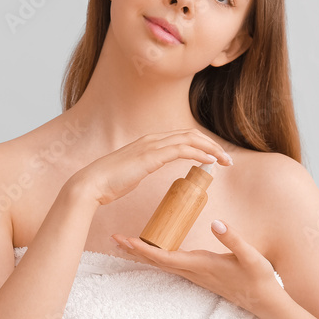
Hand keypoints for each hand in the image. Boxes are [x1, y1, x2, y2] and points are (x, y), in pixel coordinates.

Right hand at [71, 129, 232, 206]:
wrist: (92, 184)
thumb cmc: (109, 182)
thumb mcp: (131, 171)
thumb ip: (142, 166)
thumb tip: (148, 169)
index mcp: (148, 142)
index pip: (182, 137)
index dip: (202, 144)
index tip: (215, 157)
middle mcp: (152, 139)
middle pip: (190, 134)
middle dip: (211, 144)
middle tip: (227, 158)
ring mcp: (151, 146)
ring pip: (189, 139)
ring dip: (210, 148)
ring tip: (224, 160)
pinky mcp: (151, 156)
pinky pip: (182, 150)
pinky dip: (199, 153)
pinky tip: (210, 160)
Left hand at [110, 218, 282, 314]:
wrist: (264, 301)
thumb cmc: (258, 278)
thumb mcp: (250, 256)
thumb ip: (233, 239)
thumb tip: (216, 223)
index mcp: (199, 265)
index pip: (163, 256)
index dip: (142, 248)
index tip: (125, 240)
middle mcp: (192, 271)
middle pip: (155, 261)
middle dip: (133, 250)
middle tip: (113, 238)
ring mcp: (194, 274)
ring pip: (161, 264)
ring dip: (142, 254)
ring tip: (124, 243)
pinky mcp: (198, 274)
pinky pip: (170, 265)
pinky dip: (155, 256)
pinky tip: (150, 250)